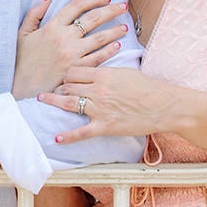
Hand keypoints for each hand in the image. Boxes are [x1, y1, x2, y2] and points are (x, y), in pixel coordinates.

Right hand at [12, 0, 128, 98]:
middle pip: (93, 19)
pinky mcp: (76, 69)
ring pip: (99, 38)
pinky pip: (97, 58)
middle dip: (111, 10)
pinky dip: (109, 50)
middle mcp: (64, 38)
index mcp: (52, 26)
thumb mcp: (23, 33)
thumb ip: (35, 13)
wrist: (19, 85)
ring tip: (125, 26)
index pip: (77, 6)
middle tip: (123, 5)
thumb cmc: (21, 59)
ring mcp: (72, 54)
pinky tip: (117, 45)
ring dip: (114, 30)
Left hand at [40, 65, 174, 144]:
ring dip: (53, 101)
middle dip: (59, 86)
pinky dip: (68, 136)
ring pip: (69, 103)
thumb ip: (106, 71)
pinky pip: (82, 132)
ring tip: (42, 99)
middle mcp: (99, 90)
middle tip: (51, 88)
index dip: (66, 74)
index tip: (63, 77)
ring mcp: (100, 109)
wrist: (164, 105)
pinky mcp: (105, 126)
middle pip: (68, 85)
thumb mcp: (125, 71)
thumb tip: (93, 68)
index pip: (74, 71)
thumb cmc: (147, 87)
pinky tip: (57, 138)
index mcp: (104, 74)